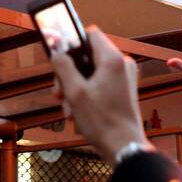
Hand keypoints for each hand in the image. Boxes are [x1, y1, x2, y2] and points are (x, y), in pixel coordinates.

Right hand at [50, 25, 147, 163]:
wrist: (124, 147)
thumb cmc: (101, 121)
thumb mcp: (75, 92)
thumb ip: (63, 67)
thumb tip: (56, 51)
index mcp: (112, 59)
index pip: (90, 34)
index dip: (72, 43)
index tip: (60, 58)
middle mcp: (121, 64)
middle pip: (88, 57)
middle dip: (70, 74)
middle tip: (58, 93)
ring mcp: (124, 78)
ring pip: (92, 73)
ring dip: (76, 89)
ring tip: (68, 109)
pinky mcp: (124, 91)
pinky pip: (100, 85)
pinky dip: (87, 95)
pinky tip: (78, 114)